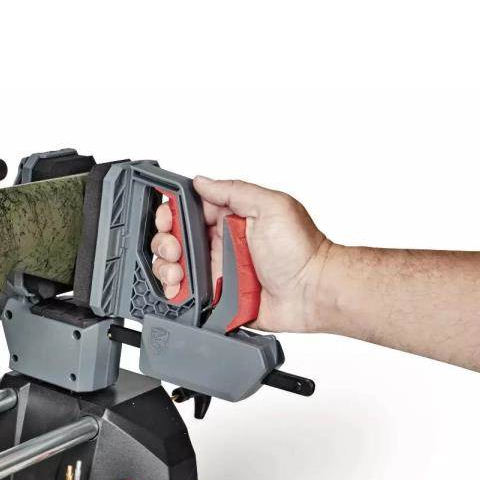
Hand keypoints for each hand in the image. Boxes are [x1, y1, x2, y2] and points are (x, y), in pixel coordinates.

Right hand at [150, 177, 331, 331]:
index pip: (190, 211)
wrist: (314, 292)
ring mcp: (220, 272)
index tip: (168, 220)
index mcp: (232, 219)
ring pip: (176, 268)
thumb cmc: (301, 249)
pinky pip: (188, 296)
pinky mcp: (219, 298)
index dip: (172, 214)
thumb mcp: (271, 206)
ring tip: (177, 273)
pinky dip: (176, 294)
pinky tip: (178, 290)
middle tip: (174, 250)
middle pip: (176, 240)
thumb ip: (234, 191)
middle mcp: (222, 244)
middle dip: (165, 243)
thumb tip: (202, 181)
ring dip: (167, 268)